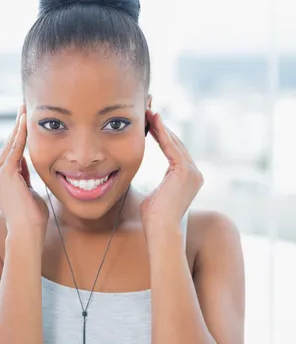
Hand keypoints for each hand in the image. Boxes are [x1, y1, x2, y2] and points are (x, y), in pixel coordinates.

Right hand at [0, 105, 48, 238]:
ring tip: (24, 110)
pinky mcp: (5, 174)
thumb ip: (25, 179)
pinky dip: (20, 135)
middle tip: (23, 109)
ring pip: (10, 146)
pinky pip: (14, 150)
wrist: (27, 232)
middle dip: (16, 128)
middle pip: (8, 147)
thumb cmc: (32, 219)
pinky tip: (25, 122)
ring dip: (18, 127)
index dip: (17, 140)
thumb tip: (26, 166)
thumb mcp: (28, 193)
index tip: (24, 125)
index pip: (10, 156)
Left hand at [141, 110, 202, 235]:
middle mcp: (195, 173)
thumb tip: (154, 188)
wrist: (161, 230)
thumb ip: (158, 188)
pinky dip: (162, 133)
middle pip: (177, 144)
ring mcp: (192, 172)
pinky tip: (153, 122)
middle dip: (162, 127)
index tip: (150, 124)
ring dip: (161, 126)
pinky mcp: (185, 171)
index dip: (162, 136)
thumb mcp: (156, 197)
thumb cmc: (155, 220)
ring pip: (174, 143)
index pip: (174, 152)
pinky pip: (171, 147)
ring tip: (149, 112)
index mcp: (189, 179)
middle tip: (148, 112)